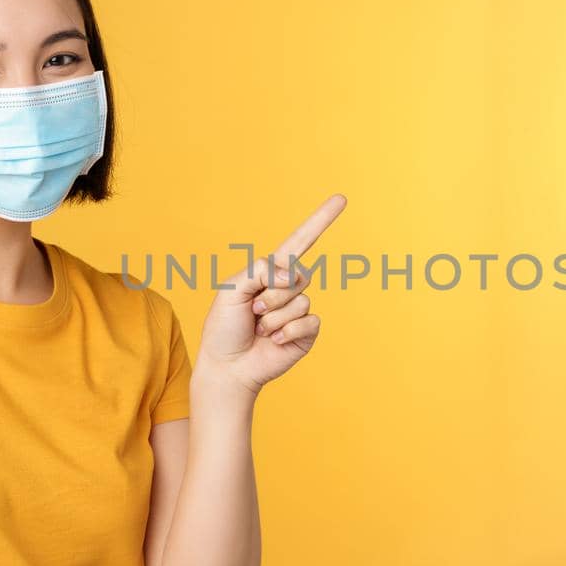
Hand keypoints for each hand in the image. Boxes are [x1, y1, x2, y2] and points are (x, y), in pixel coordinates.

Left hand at [197, 194, 347, 396]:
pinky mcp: (307, 332)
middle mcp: (288, 288)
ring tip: (260, 328)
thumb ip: (259, 270)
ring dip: (274, 317)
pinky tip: (272, 341)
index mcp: (270, 272)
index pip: (300, 241)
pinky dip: (287, 331)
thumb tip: (292, 273)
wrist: (227, 366)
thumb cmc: (224, 327)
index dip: (321, 220)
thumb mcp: (232, 290)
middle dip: (272, 293)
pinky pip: (309, 321)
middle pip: (298, 274)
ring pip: (300, 300)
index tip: (342, 199)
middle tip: (254, 310)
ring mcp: (299, 310)